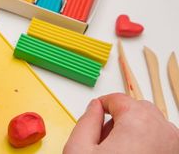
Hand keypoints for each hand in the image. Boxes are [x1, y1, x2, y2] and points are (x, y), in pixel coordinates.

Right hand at [64, 93, 178, 153]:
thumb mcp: (78, 150)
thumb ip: (85, 121)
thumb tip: (94, 107)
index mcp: (138, 122)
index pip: (118, 99)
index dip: (101, 105)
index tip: (94, 115)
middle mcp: (163, 131)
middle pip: (138, 109)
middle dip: (119, 119)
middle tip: (103, 139)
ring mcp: (173, 146)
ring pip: (151, 125)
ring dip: (134, 131)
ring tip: (116, 150)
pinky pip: (162, 140)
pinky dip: (148, 143)